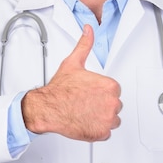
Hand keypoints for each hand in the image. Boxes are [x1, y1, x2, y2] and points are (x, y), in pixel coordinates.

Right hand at [21, 24, 121, 141]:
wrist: (48, 108)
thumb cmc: (60, 89)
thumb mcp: (73, 62)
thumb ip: (85, 44)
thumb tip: (88, 30)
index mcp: (110, 86)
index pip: (114, 90)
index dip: (100, 92)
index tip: (90, 92)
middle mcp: (112, 102)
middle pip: (114, 105)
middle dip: (101, 104)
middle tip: (86, 102)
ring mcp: (108, 119)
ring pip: (112, 119)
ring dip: (101, 117)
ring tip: (85, 112)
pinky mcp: (102, 133)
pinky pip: (106, 132)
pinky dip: (97, 129)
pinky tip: (85, 121)